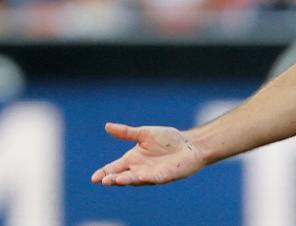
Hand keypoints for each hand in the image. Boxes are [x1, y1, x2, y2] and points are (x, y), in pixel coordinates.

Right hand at [91, 122, 205, 185]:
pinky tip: (138, 177)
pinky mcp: (163, 176)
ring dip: (125, 180)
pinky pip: (151, 178)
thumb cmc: (168, 140)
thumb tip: (107, 126)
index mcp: (132, 159)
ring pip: (134, 180)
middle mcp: (138, 169)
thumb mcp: (144, 134)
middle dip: (112, 178)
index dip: (104, 173)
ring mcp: (150, 174)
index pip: (113, 168)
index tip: (94, 178)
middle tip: (103, 180)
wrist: (190, 144)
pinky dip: (144, 178)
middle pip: (121, 176)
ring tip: (115, 180)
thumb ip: (126, 132)